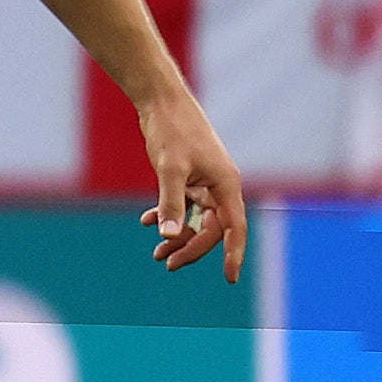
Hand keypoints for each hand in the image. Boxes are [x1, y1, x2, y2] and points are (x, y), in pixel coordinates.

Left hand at [139, 91, 247, 279]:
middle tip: (166, 263)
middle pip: (212, 228)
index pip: (235, 228)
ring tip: (156, 253)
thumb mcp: (169, 169)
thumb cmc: (172, 131)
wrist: (162, 103)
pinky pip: (182, 204)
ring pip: (196, 219)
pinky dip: (166, 214)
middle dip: (191, 248)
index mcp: (226, 185)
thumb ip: (170, 203)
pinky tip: (146, 220)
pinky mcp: (188, 176)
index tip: (229, 278)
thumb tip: (168, 235)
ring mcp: (204, 182)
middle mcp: (220, 186)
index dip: (233, 254)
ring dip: (177, 235)